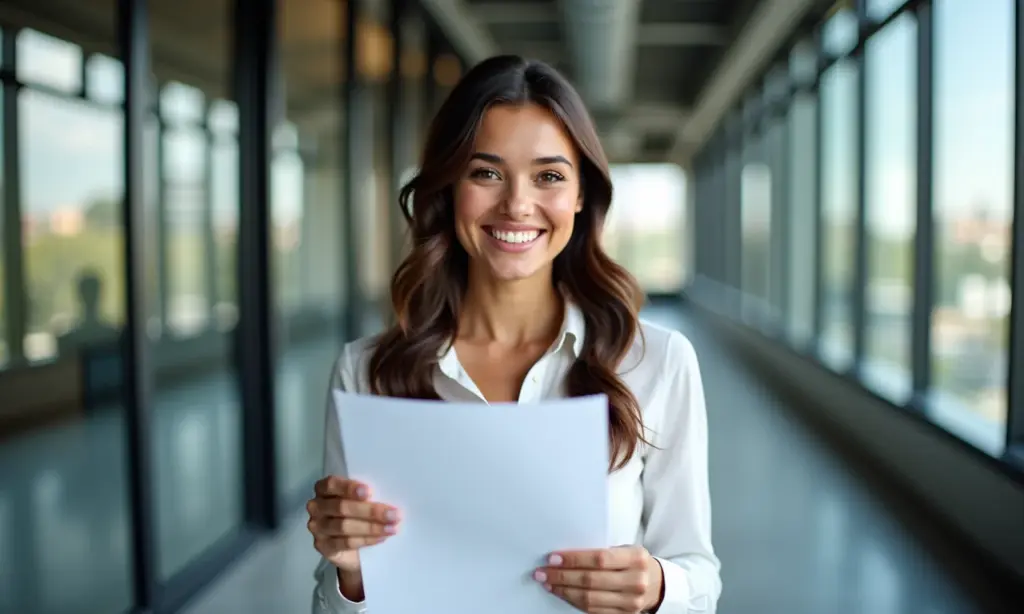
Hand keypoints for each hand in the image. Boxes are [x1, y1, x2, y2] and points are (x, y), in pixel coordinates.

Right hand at [306, 476, 400, 573]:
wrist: (352, 547)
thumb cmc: (359, 513)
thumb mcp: (361, 500)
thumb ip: (367, 496)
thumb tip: (389, 494)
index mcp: (324, 488)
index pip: (332, 484)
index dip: (349, 487)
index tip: (370, 492)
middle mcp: (316, 506)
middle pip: (341, 507)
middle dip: (370, 511)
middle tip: (393, 515)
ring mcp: (317, 527)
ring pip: (344, 526)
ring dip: (371, 527)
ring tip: (391, 528)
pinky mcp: (322, 546)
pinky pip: (345, 543)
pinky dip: (365, 540)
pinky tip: (380, 538)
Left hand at [534, 545, 663, 612]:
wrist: (656, 584)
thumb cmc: (634, 562)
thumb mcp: (626, 549)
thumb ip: (603, 551)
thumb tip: (566, 553)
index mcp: (635, 558)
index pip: (599, 558)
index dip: (574, 559)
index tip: (553, 558)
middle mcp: (635, 581)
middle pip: (591, 580)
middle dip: (562, 576)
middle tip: (542, 572)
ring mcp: (631, 602)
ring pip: (589, 599)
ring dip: (564, 591)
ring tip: (548, 583)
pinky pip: (593, 610)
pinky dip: (574, 602)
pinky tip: (563, 593)